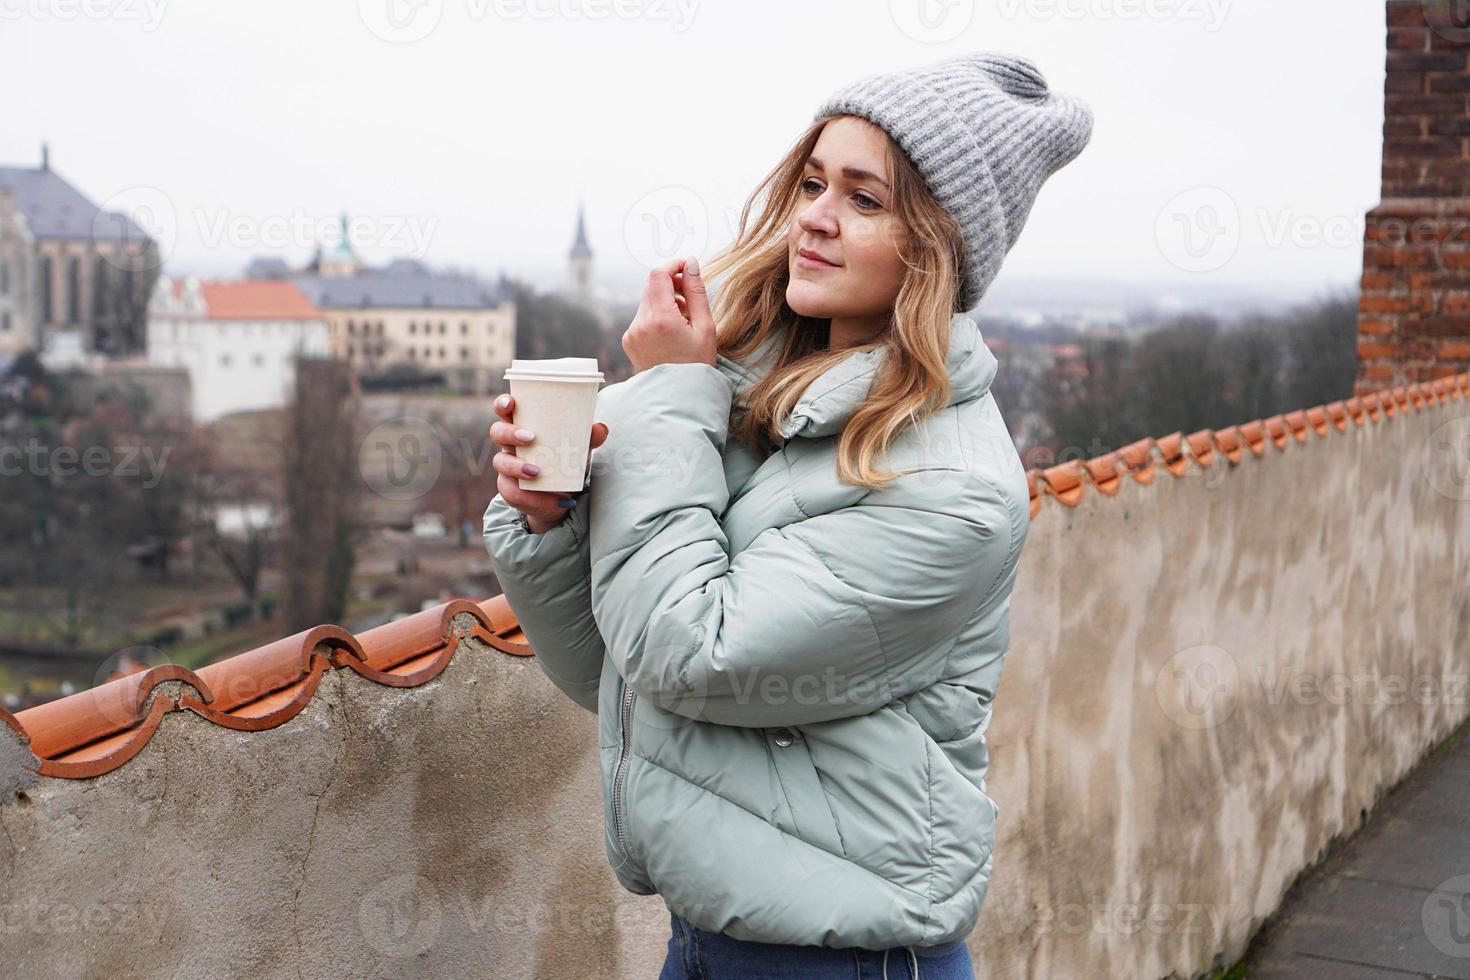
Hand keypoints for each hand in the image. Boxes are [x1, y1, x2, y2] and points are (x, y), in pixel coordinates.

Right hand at [490, 393, 608, 533]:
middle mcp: (510, 445)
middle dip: (509, 433)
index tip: (511, 403)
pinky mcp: (510, 490)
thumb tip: (600, 428)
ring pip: (500, 463)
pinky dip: (535, 498)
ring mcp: (507, 467)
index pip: (506, 410)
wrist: (561, 497)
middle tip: (530, 438)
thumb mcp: (579, 449)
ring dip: (517, 467)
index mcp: (523, 426)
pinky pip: (514, 493)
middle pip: (497, 432)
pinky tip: (554, 501)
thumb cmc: (565, 462)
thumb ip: (589, 438)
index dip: (503, 404)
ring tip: (537, 472)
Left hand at [622, 255, 716, 373]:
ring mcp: (631, 333)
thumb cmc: (698, 366)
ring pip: (648, 301)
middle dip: (672, 284)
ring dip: (666, 301)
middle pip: (652, 286)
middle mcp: (640, 324)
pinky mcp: (629, 340)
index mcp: (660, 319)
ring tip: (684, 321)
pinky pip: (643, 316)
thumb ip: (697, 292)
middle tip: (691, 299)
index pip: (658, 275)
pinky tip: (672, 332)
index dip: (673, 265)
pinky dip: (658, 316)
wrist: (679, 400)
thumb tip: (691, 263)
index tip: (688, 267)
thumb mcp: (705, 328)